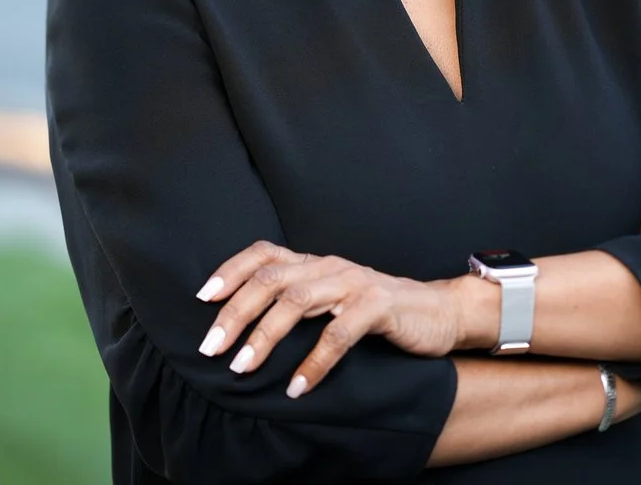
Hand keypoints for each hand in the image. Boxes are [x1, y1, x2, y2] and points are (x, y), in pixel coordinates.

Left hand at [194, 240, 460, 396]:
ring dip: (265, 336)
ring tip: (242, 368)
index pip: (264, 253)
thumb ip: (297, 302)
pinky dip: (314, 361)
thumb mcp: (332, 299)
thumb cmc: (376, 312)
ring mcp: (354, 283)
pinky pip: (339, 333)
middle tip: (210, 348)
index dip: (231, 271)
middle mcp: (330, 266)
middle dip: (236, 313)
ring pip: (298, 300)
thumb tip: (242, 327)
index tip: (202, 299)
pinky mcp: (378, 306)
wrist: (439, 313)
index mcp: (315, 263)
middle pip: (271, 279)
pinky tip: (298, 387)